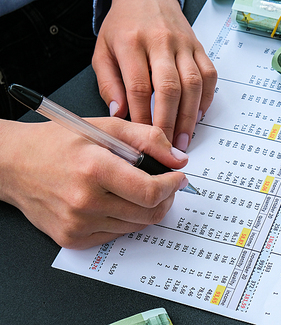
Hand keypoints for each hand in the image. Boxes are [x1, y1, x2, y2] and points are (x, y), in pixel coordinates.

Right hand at [0, 118, 189, 248]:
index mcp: (94, 169)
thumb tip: (178, 159)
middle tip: (167, 185)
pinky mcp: (72, 239)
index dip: (173, 186)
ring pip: (135, 225)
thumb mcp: (105, 127)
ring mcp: (77, 224)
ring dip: (148, 209)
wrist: (13, 164)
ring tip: (140, 190)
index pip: (151, 191)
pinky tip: (118, 202)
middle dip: (166, 198)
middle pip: (148, 213)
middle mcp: (85, 201)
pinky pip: (116, 234)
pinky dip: (126, 219)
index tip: (178, 178)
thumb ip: (148, 139)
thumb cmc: (57, 142)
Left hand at [92, 0, 217, 150]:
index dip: (142, 116)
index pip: (139, 87)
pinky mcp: (198, 47)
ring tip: (184, 138)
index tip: (143, 138)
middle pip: (170, 88)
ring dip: (190, 115)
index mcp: (132, 43)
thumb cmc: (123, 26)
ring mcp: (183, 44)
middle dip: (170, 122)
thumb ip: (108, 83)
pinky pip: (209, 75)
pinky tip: (198, 115)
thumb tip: (119, 113)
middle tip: (169, 147)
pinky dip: (206, 98)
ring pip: (193, 83)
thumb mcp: (103, 51)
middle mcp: (160, 42)